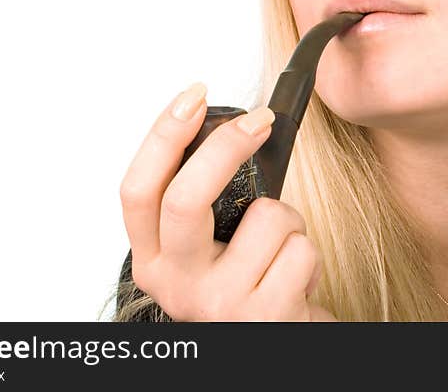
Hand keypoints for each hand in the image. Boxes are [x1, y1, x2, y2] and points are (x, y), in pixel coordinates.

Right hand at [119, 82, 336, 320]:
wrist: (271, 352)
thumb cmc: (245, 293)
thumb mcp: (205, 254)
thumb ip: (204, 206)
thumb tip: (231, 131)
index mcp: (155, 260)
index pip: (138, 191)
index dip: (162, 136)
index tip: (193, 95)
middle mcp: (176, 286)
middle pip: (184, 197)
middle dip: (226, 146)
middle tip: (259, 120)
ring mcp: (219, 304)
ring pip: (266, 216)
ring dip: (288, 220)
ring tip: (280, 251)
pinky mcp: (265, 318)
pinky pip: (301, 250)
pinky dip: (310, 256)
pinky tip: (296, 281)